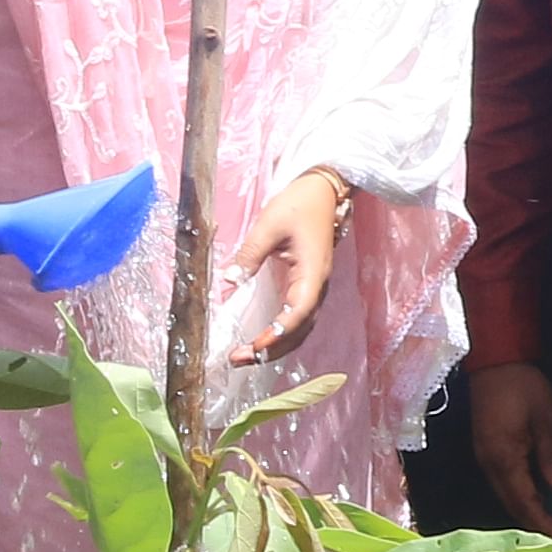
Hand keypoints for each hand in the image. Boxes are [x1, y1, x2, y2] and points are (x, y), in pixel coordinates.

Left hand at [220, 168, 350, 361]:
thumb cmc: (299, 204)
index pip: (298, 313)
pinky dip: (279, 337)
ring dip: (274, 348)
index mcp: (313, 274)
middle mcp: (317, 288)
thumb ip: (249, 254)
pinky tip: (259, 342)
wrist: (323, 191)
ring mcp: (313, 290)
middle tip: (237, 361)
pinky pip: (296, 321)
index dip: (277, 334)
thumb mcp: (269, 224)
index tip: (254, 347)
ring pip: (299, 330)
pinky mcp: (306, 288)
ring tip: (244, 358)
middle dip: (270, 350)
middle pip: (299, 331)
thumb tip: (229, 281)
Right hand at [464, 361, 551, 529]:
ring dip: (524, 510)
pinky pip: (501, 482)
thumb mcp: (545, 418)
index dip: (543, 522)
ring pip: (505, 494)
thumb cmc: (523, 386)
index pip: (525, 500)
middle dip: (533, 523)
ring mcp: (483, 457)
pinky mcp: (485, 450)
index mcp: (504, 457)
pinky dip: (517, 495)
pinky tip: (532, 498)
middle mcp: (489, 464)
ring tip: (547, 522)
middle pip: (511, 503)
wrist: (494, 361)